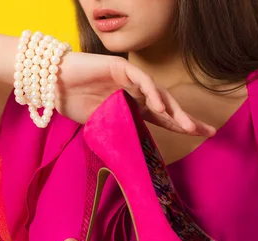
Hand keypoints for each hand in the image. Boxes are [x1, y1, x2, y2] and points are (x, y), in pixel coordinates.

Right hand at [56, 52, 216, 135]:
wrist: (51, 86)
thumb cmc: (72, 104)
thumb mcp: (101, 126)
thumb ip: (120, 132)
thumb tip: (135, 155)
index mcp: (132, 106)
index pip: (162, 117)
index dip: (181, 125)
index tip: (202, 134)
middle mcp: (135, 92)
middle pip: (167, 105)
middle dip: (186, 118)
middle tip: (206, 131)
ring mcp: (129, 79)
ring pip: (158, 93)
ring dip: (173, 110)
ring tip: (186, 126)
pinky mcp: (120, 67)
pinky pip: (141, 80)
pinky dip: (151, 92)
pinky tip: (158, 106)